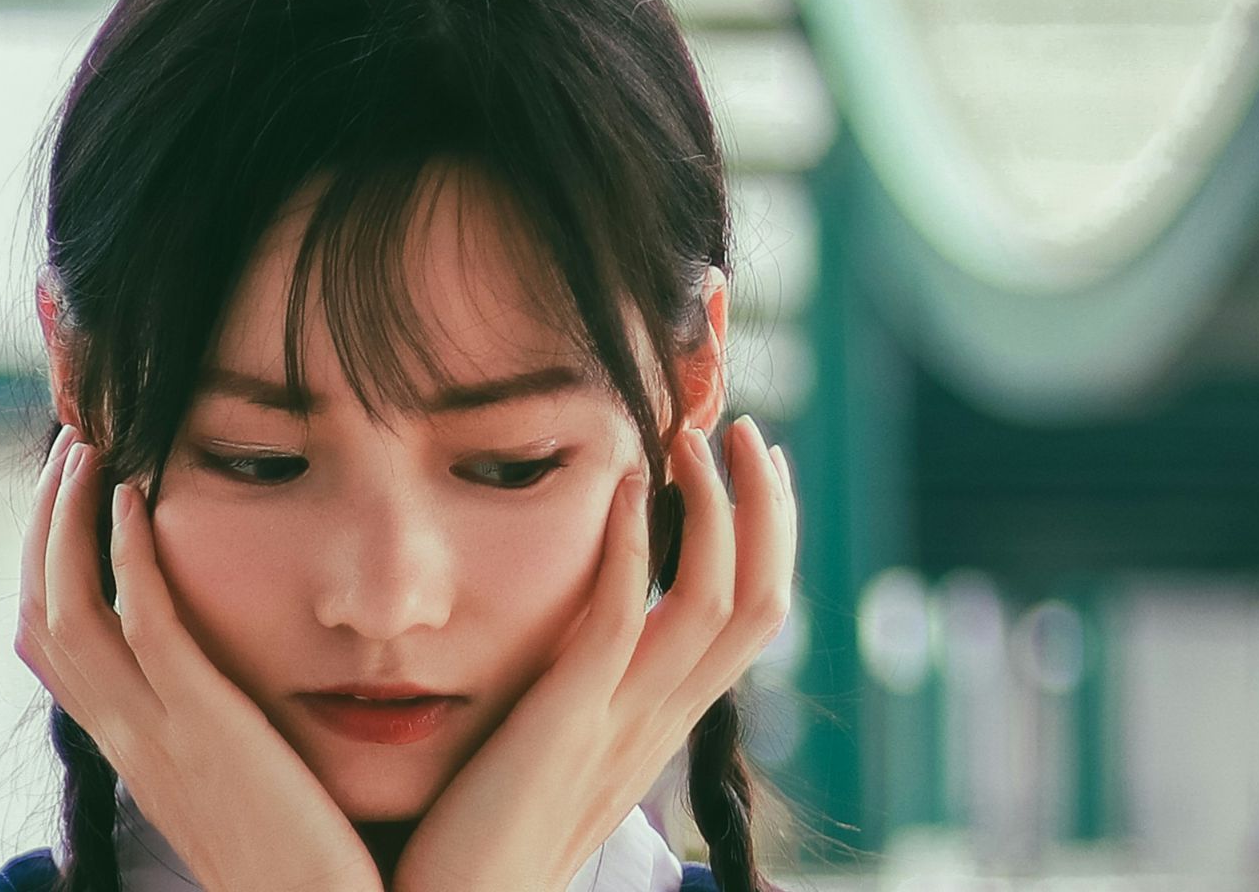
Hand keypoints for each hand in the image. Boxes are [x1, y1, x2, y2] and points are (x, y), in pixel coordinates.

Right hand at [15, 425, 383, 891]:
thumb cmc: (300, 854)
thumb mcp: (232, 780)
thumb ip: (212, 725)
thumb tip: (220, 677)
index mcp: (129, 745)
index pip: (48, 643)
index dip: (42, 560)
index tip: (67, 493)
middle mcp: (124, 736)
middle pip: (39, 609)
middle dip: (43, 520)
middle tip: (71, 444)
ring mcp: (155, 731)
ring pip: (69, 606)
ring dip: (71, 517)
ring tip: (92, 446)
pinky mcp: (205, 724)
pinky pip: (144, 623)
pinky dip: (127, 553)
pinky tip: (137, 494)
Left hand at [391, 415, 798, 891]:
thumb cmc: (487, 827)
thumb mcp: (561, 741)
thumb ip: (586, 682)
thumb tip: (588, 614)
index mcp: (665, 721)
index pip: (755, 617)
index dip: (772, 536)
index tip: (756, 466)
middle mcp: (662, 720)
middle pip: (762, 602)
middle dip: (765, 508)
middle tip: (741, 431)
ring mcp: (621, 723)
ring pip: (715, 603)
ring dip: (712, 508)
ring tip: (690, 437)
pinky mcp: (567, 722)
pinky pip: (620, 623)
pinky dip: (631, 546)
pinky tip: (622, 484)